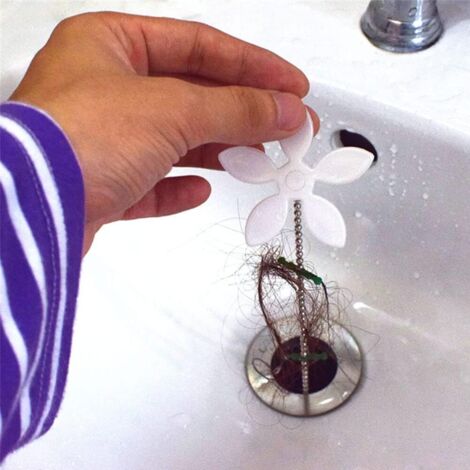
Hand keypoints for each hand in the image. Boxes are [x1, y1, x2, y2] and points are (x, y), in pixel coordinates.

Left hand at [10, 12, 318, 252]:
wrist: (29, 212)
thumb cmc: (77, 140)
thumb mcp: (172, 110)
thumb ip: (235, 108)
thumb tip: (286, 110)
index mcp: (110, 45)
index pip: (199, 46)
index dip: (253, 65)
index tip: (292, 86)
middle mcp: (103, 88)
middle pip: (191, 95)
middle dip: (244, 113)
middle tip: (289, 128)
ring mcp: (102, 139)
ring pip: (175, 140)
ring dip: (219, 151)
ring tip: (261, 161)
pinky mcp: (102, 185)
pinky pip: (150, 182)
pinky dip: (178, 188)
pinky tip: (200, 192)